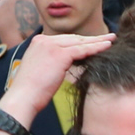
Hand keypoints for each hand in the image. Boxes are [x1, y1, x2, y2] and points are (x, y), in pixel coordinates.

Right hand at [0, 31, 115, 121]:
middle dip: (91, 39)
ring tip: (111, 40)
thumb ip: (51, 62)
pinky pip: (82, 50)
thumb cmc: (31, 91)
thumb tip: (66, 63)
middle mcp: (44, 40)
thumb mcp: (40, 69)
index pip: (65, 39)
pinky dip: (97, 48)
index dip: (81, 41)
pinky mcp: (59, 54)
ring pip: (80, 42)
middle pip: (74, 38)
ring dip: (98, 41)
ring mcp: (51, 45)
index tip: (93, 41)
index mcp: (39, 42)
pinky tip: (107, 46)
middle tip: (107, 37)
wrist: (23, 97)